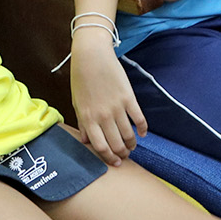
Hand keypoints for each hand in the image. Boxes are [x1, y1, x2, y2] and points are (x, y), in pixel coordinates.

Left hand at [68, 33, 145, 164]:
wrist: (91, 57)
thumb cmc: (81, 79)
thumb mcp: (77, 102)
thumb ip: (82, 123)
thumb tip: (86, 141)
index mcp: (87, 118)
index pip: (100, 146)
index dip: (108, 157)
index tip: (114, 162)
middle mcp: (102, 116)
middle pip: (116, 144)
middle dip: (122, 154)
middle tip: (125, 156)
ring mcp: (117, 107)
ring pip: (128, 135)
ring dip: (132, 144)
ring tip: (132, 146)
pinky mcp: (129, 98)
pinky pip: (139, 119)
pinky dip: (143, 129)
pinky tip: (142, 133)